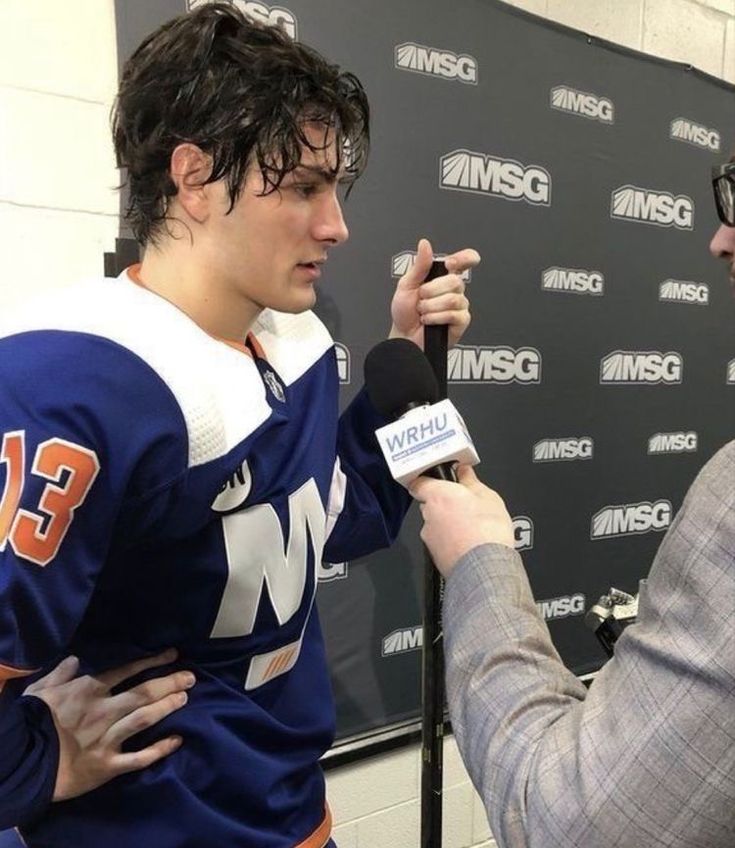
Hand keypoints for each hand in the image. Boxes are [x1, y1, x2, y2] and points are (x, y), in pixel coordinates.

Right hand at [24, 649, 193, 801]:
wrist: (22, 763)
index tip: (172, 654)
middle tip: (190, 677)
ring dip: (167, 706)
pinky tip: (177, 740)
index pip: (127, 670)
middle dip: (169, 682)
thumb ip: (60, 673)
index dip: (152, 661)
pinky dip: (160, 749)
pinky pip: (139, 758)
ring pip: (145, 718)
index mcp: (89, 691)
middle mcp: (104, 711)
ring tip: (185, 698)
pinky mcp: (108, 765)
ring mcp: (107, 738)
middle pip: (144, 692)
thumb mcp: (39, 690)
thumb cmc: (30, 723)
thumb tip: (74, 659)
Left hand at [389, 238, 477, 348]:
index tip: (450, 263)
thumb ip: (419, 265)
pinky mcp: (461, 321)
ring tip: (423, 312)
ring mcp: (459, 305)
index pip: (463, 261)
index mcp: (442, 277)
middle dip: (432, 291)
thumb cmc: (405, 312)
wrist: (403, 336)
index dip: (464, 258)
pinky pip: (454, 314)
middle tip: (421, 298)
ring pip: (453, 299)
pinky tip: (429, 321)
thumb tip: (425, 244)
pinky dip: (436, 317)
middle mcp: (453, 289)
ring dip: (431, 306)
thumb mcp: (406, 285)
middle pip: (455, 280)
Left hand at [409, 465, 514, 576]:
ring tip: (471, 527)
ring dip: (448, 524)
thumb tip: (464, 472)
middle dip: (445, 503)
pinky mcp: (434, 555)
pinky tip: (468, 543)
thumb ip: (470, 481)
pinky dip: (450, 541)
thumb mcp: (488, 497)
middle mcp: (428, 514)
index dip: (429, 480)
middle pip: (430, 503)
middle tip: (465, 505)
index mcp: (438, 495)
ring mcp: (429, 536)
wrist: (485, 568)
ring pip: (435, 524)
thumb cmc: (487, 531)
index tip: (440, 480)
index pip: (419, 482)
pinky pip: (440, 542)